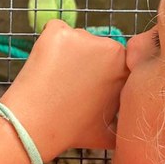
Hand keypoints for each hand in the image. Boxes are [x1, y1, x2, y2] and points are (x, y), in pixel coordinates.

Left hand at [0, 20, 127, 159]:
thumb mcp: (111, 132)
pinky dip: (51, 43)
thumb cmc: (71, 130)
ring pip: (77, 40)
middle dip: (87, 61)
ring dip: (69, 53)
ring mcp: (83, 36)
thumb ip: (126, 119)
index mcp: (126, 68)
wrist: (35, 127)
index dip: (102, 73)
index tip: (89, 87)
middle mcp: (110, 47)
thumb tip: (129, 121)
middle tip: (72, 84)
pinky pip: (56, 31)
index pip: (117, 61)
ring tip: (58, 79)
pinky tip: (47, 65)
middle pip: (98, 47)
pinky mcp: (57, 31)